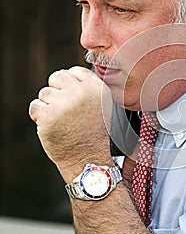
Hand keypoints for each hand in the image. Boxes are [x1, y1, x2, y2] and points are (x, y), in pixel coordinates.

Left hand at [29, 66, 112, 181]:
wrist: (90, 162)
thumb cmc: (95, 138)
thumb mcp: (104, 108)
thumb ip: (90, 91)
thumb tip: (70, 80)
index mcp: (97, 89)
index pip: (75, 71)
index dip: (69, 85)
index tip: (71, 97)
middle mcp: (81, 93)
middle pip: (57, 77)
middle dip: (56, 91)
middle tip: (63, 109)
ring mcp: (64, 103)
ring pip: (44, 93)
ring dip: (48, 106)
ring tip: (62, 122)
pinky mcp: (49, 115)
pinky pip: (35, 106)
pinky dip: (39, 117)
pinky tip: (52, 127)